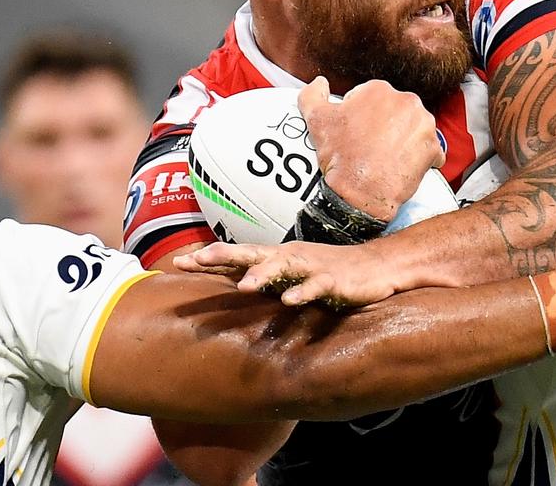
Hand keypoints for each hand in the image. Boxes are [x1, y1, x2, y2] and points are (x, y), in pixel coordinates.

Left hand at [174, 240, 395, 307]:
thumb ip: (266, 280)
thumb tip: (232, 290)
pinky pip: (316, 287)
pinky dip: (303, 293)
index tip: (178, 263)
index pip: (237, 256)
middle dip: (223, 256)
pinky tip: (289, 301)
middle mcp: (289, 257)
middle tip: (196, 260)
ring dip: (262, 275)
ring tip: (243, 286)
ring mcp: (311, 267)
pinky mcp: (333, 281)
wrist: (376, 266)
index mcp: (277, 257)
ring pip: (282, 267)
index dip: (209, 258)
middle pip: (251, 253)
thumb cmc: (328, 272)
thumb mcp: (291, 276)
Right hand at [300, 77, 444, 221]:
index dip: (360, 117)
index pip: (371, 99)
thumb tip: (318, 83)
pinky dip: (419, 158)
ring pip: (413, 129)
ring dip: (403, 140)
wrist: (360, 192)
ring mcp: (424, 125)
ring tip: (385, 157)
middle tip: (369, 146)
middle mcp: (407, 101)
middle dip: (384, 126)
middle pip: (394, 112)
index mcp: (379, 90)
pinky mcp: (434, 148)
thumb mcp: (315, 119)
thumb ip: (312, 94)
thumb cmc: (340, 156)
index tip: (355, 133)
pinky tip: (402, 166)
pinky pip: (429, 150)